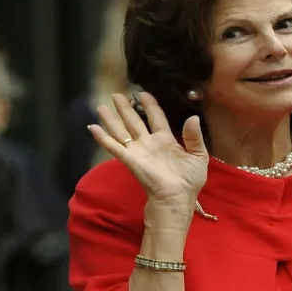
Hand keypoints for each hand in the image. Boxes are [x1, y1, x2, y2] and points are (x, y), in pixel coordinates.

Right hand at [88, 92, 208, 215]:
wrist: (177, 197)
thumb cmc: (189, 180)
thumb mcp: (198, 156)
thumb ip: (195, 136)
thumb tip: (193, 117)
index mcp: (166, 140)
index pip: (156, 117)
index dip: (150, 105)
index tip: (144, 93)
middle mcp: (149, 143)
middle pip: (134, 121)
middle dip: (126, 108)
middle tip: (117, 94)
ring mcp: (138, 151)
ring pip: (121, 130)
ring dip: (111, 119)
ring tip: (101, 106)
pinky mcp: (129, 159)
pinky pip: (113, 146)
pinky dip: (102, 137)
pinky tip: (92, 127)